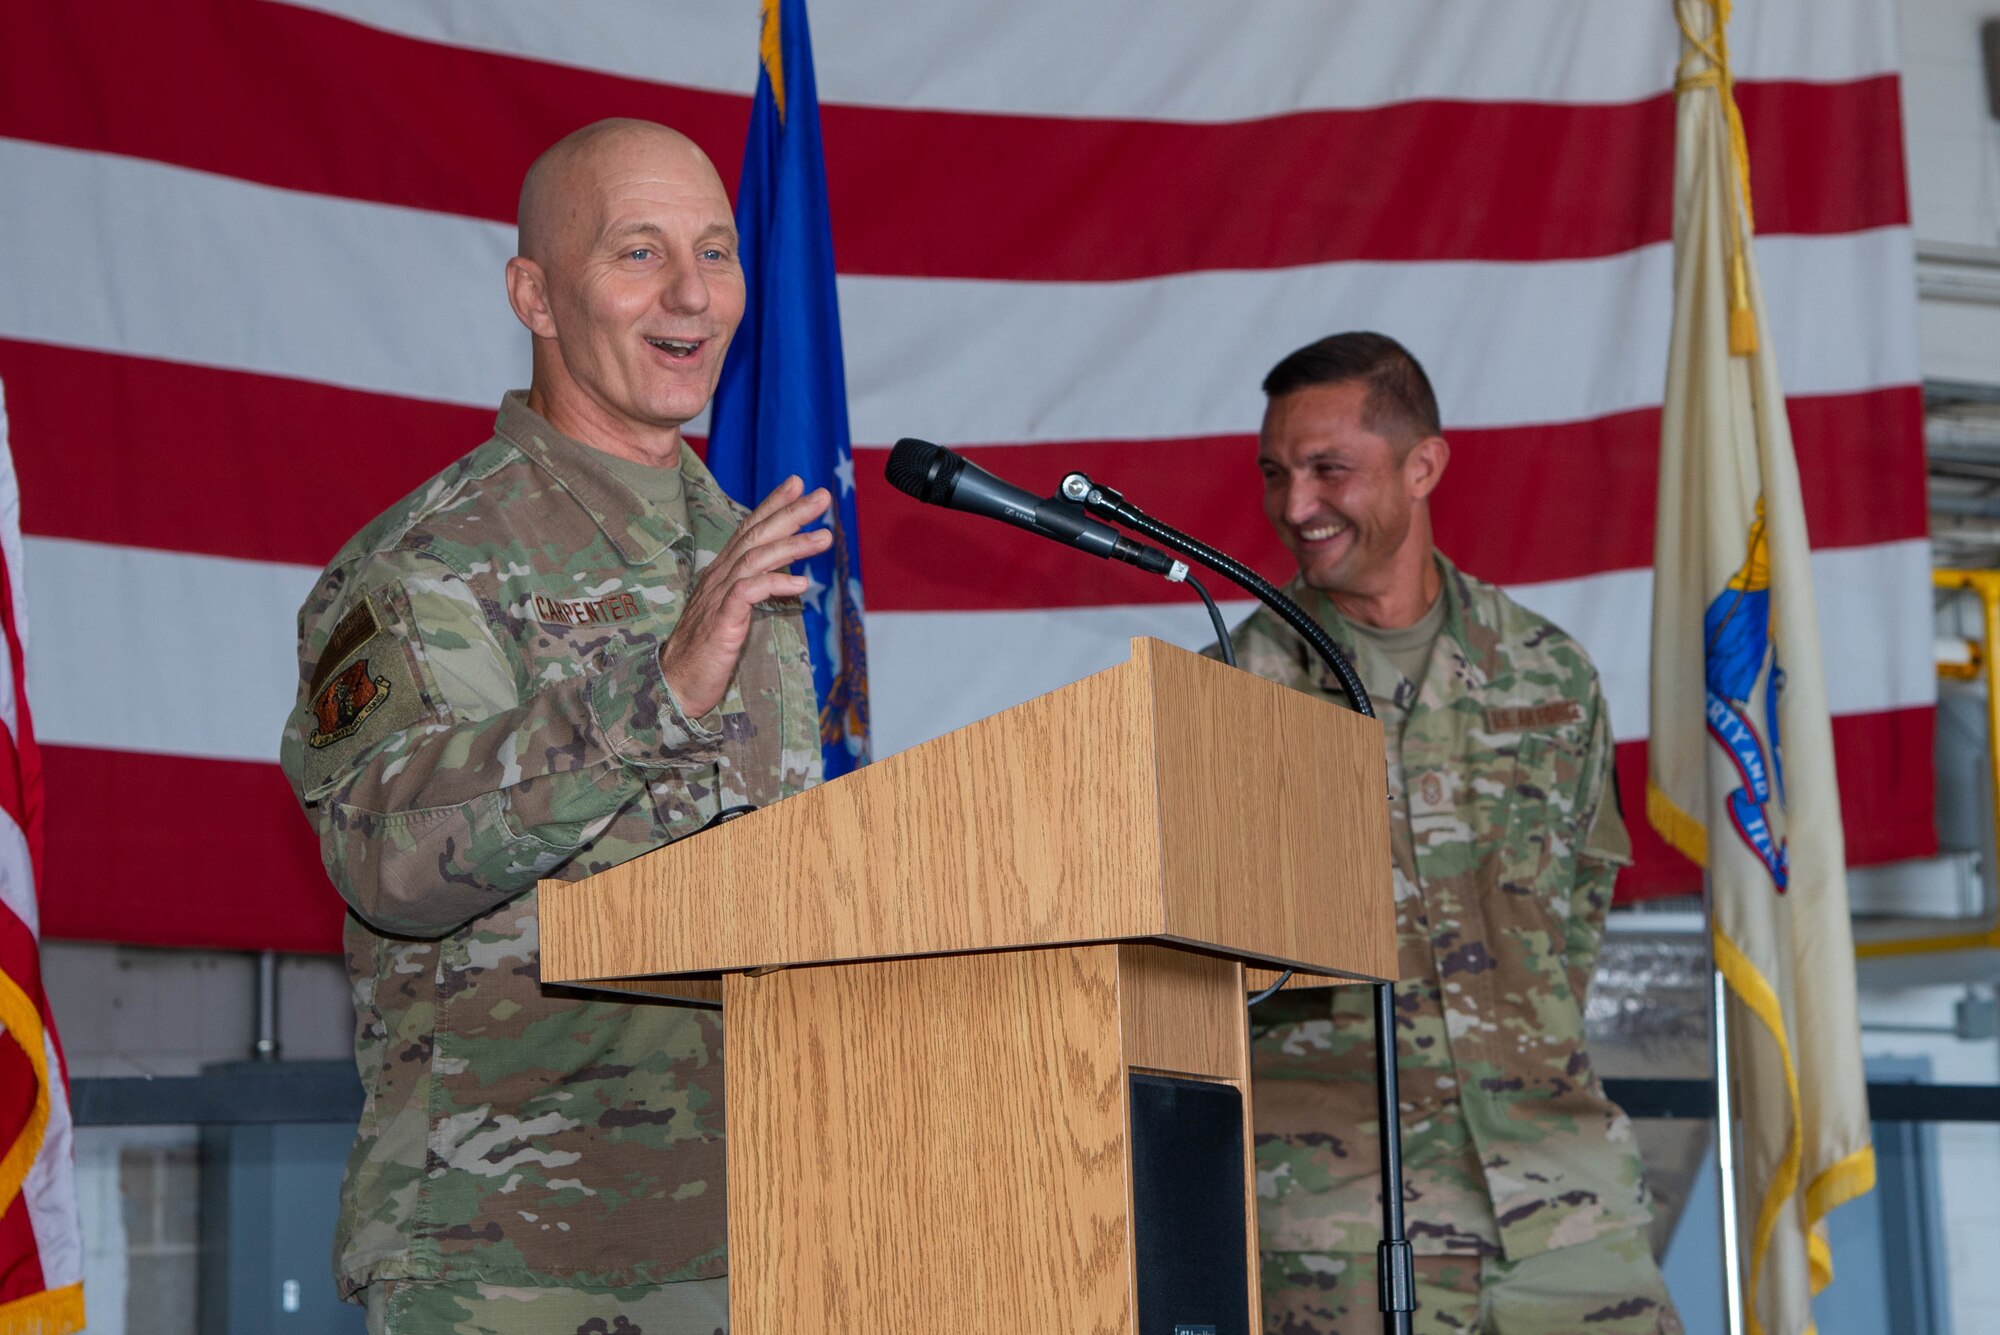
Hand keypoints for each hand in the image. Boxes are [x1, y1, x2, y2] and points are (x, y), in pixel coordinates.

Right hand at [659, 476, 832, 718]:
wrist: (676, 682)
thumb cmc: (707, 648)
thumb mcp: (733, 611)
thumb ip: (753, 586)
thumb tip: (785, 571)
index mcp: (722, 572)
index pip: (749, 529)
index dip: (772, 504)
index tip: (796, 483)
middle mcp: (719, 577)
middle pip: (756, 535)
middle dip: (791, 513)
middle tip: (822, 496)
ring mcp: (719, 597)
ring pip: (756, 559)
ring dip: (792, 545)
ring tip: (825, 537)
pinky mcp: (722, 621)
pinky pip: (748, 593)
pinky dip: (775, 584)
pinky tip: (801, 585)